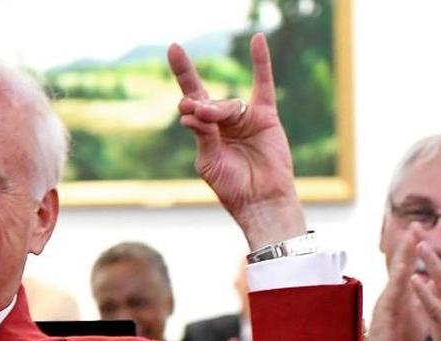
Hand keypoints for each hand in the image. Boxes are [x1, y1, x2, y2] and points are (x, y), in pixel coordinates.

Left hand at [168, 33, 305, 248]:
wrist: (259, 200)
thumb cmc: (232, 186)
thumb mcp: (209, 161)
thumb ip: (203, 135)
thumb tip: (190, 110)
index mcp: (205, 131)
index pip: (191, 99)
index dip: (183, 77)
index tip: (174, 53)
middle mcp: (223, 121)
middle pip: (207, 102)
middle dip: (197, 102)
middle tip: (190, 106)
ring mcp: (244, 118)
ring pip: (227, 104)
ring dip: (217, 110)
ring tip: (210, 119)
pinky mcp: (265, 117)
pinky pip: (264, 85)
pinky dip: (261, 62)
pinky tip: (257, 40)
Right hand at [366, 224, 428, 340]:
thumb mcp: (417, 318)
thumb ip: (423, 300)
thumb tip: (432, 283)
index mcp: (404, 297)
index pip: (410, 268)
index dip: (417, 249)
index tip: (425, 230)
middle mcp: (393, 296)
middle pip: (402, 265)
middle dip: (409, 244)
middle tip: (417, 223)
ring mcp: (387, 303)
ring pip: (396, 274)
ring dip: (402, 254)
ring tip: (409, 236)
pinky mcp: (383, 315)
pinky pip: (392, 294)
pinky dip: (399, 280)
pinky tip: (404, 267)